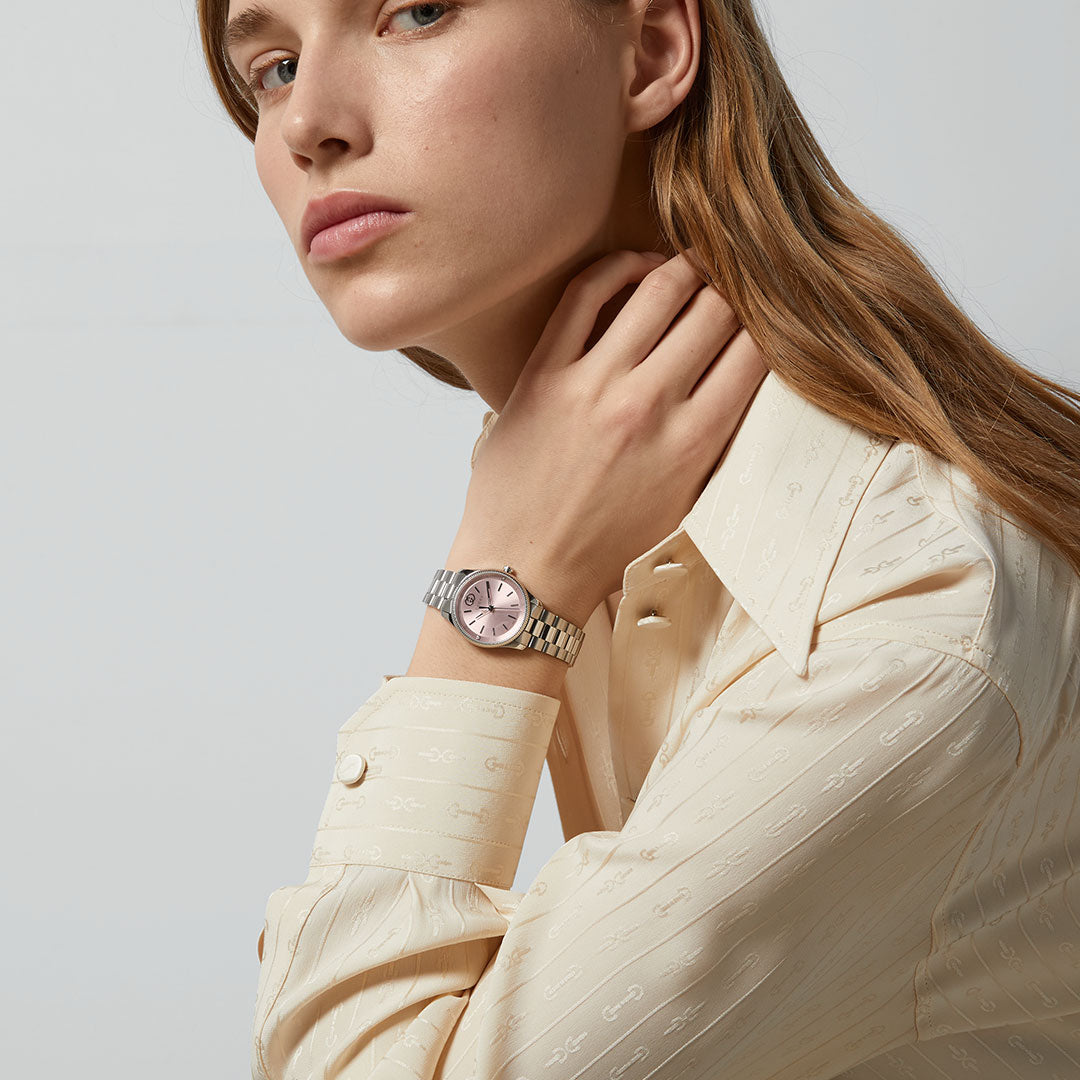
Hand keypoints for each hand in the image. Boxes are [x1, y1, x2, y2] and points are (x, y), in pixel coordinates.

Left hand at [455, 249, 768, 625]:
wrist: (526, 570)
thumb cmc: (605, 545)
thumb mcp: (683, 504)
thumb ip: (716, 442)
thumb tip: (743, 378)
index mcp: (694, 444)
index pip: (755, 351)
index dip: (769, 322)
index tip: (766, 312)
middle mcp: (649, 406)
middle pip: (716, 309)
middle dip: (734, 289)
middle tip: (733, 282)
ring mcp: (593, 385)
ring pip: (661, 289)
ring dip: (686, 267)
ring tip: (692, 268)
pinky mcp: (543, 374)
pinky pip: (585, 293)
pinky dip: (619, 267)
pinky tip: (636, 269)